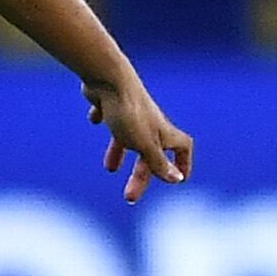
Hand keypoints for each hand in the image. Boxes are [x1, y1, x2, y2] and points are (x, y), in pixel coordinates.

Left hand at [84, 68, 192, 203]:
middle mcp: (148, 122)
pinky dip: (103, 118)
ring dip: (120, 152)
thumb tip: (177, 180)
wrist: (108, 78)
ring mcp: (129, 112)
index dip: (183, 163)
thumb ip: (159, 163)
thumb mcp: (145, 145)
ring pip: (128, 136)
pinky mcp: (110, 102)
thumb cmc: (129, 113)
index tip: (178, 179)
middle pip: (150, 152)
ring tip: (109, 168)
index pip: (182, 148)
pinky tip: (94, 119)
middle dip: (142, 175)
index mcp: (161, 132)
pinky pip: (108, 113)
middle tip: (130, 197)